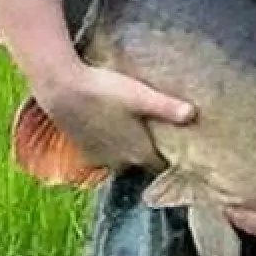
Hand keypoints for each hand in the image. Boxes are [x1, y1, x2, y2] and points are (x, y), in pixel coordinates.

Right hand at [33, 59, 196, 172]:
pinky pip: (103, 152)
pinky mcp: (82, 149)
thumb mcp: (140, 96)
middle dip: (150, 151)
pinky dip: (109, 144)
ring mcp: (99, 158)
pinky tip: (110, 125)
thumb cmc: (104, 91)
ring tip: (133, 128)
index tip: (180, 147)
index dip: (172, 158)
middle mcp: (119, 162)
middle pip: (141, 162)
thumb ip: (167, 107)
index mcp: (138, 153)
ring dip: (127, 148)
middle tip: (159, 133)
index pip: (161, 166)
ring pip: (120, 158)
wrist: (61, 89)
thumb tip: (194, 115)